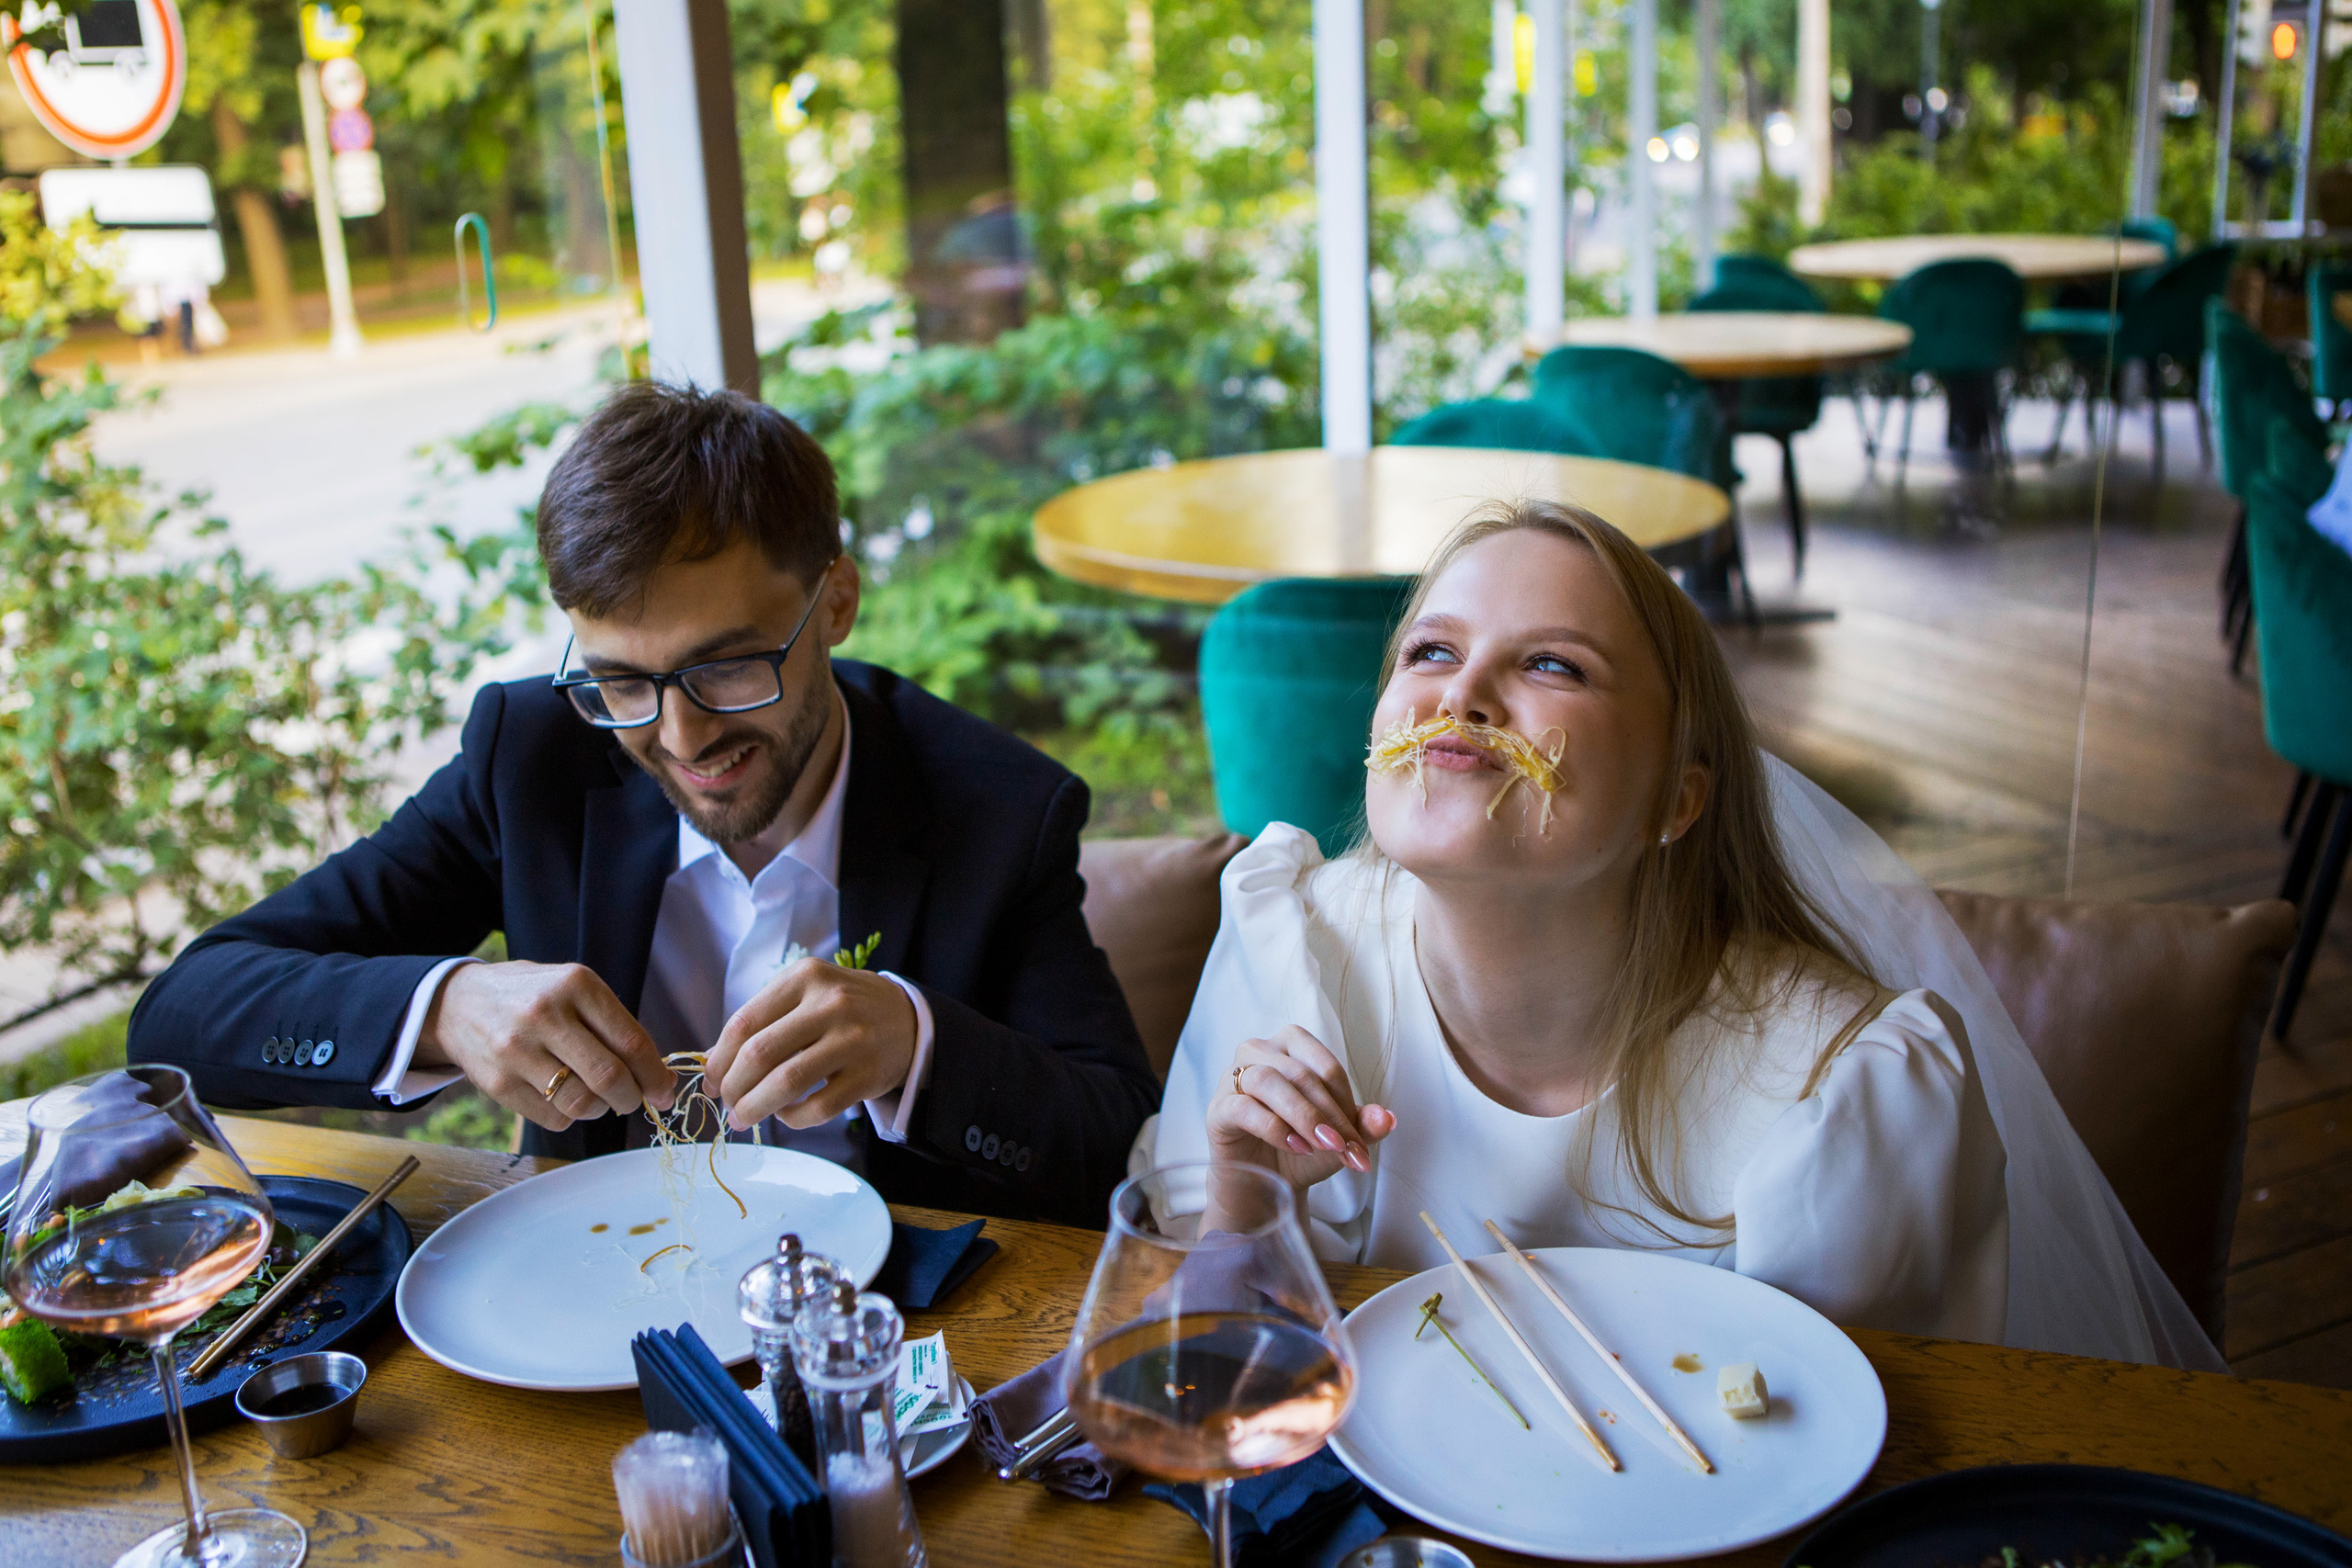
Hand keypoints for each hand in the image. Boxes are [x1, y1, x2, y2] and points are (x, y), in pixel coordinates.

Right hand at [418, 961, 675, 1132]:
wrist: (458, 1002)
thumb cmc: (533, 996)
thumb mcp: (575, 990)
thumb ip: (616, 1027)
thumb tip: (661, 1079)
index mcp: (575, 984)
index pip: (631, 1042)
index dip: (655, 1075)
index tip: (665, 1090)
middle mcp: (545, 1015)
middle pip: (609, 1077)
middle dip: (633, 1098)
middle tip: (635, 1101)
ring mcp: (517, 1050)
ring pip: (582, 1103)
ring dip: (601, 1109)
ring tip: (598, 1097)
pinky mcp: (497, 1083)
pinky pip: (553, 1117)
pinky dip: (570, 1115)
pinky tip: (566, 1097)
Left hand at [704, 958, 916, 1131]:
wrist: (909, 1018)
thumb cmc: (843, 1009)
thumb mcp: (805, 996)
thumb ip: (762, 1022)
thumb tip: (712, 1064)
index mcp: (805, 977)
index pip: (744, 1022)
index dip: (719, 1059)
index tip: (711, 1082)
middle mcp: (830, 1003)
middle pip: (759, 1053)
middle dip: (733, 1087)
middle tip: (727, 1105)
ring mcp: (853, 1039)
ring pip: (787, 1082)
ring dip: (755, 1107)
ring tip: (744, 1118)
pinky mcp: (869, 1074)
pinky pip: (819, 1107)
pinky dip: (792, 1118)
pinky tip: (786, 1115)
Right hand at [1206, 1025, 1396, 1188]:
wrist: (1262, 1184)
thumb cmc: (1299, 1149)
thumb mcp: (1337, 1139)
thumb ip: (1362, 1126)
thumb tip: (1388, 1118)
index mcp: (1291, 1046)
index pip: (1325, 1065)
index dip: (1347, 1103)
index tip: (1360, 1142)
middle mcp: (1259, 1051)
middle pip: (1300, 1074)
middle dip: (1330, 1116)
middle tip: (1348, 1151)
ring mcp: (1233, 1078)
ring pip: (1269, 1081)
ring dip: (1303, 1117)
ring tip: (1324, 1147)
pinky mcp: (1218, 1108)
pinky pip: (1244, 1107)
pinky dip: (1274, 1127)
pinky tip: (1295, 1148)